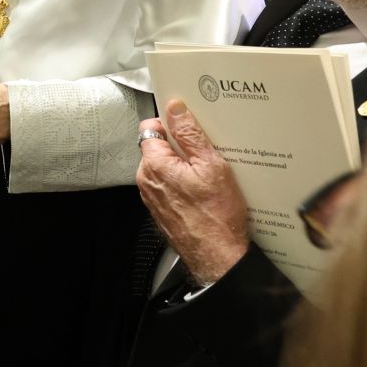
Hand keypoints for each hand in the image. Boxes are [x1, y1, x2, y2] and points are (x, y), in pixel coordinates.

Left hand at [135, 99, 249, 285]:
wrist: (218, 257)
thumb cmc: (216, 217)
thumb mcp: (211, 165)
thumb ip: (189, 134)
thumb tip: (176, 110)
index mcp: (154, 164)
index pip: (151, 127)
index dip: (171, 123)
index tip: (188, 126)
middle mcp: (147, 181)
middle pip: (158, 148)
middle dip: (180, 147)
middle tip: (205, 154)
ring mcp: (153, 198)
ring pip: (165, 168)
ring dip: (184, 167)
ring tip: (208, 176)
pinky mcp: (162, 211)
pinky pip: (170, 187)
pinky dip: (184, 185)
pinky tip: (205, 192)